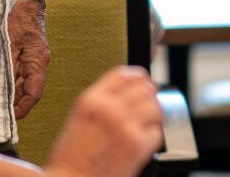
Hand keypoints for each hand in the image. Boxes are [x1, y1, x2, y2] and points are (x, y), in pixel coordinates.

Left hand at [8, 0, 48, 118]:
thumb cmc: (15, 15)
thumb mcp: (7, 40)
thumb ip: (6, 64)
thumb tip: (2, 88)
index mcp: (37, 60)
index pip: (34, 92)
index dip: (23, 108)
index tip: (11, 118)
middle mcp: (37, 62)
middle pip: (29, 91)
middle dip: (15, 104)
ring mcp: (32, 58)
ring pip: (23, 83)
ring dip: (10, 94)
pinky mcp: (25, 53)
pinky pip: (18, 73)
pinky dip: (8, 82)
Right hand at [45, 66, 163, 176]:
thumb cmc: (72, 157)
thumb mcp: (79, 117)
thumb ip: (101, 101)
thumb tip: (125, 90)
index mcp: (92, 99)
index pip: (124, 73)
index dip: (137, 76)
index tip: (142, 81)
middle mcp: (110, 109)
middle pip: (144, 87)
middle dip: (148, 95)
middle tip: (147, 103)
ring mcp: (127, 126)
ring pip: (155, 106)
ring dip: (154, 113)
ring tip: (147, 121)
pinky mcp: (139, 144)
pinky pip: (157, 131)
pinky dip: (152, 135)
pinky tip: (142, 140)